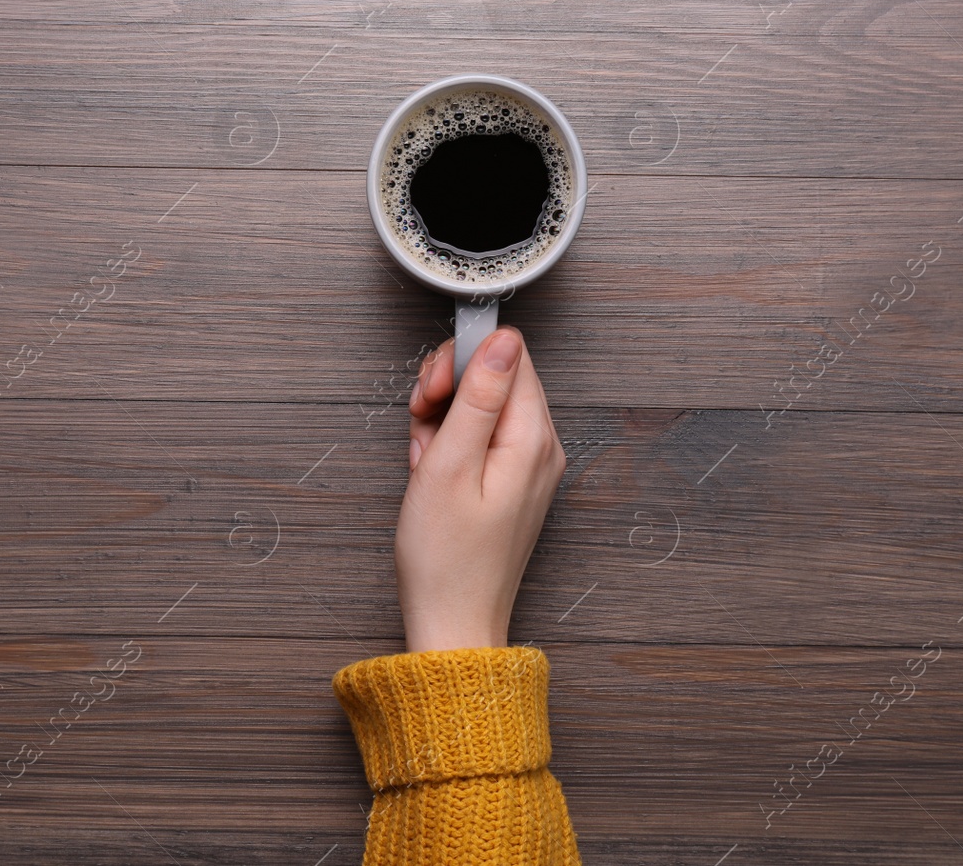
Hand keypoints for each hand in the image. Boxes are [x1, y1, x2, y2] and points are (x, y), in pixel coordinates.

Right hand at [396, 326, 566, 651]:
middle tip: (421, 420)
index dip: (463, 360)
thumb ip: (477, 396)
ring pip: (483, 407)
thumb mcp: (450, 464)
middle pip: (498, 377)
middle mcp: (541, 449)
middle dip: (449, 388)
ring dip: (443, 419)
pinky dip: (449, 446)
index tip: (432, 391)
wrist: (451, 622)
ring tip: (425, 458)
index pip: (509, 356)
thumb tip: (502, 340)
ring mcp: (529, 467)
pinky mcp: (511, 482)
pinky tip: (432, 474)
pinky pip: (480, 439)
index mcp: (533, 440)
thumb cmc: (446, 557)